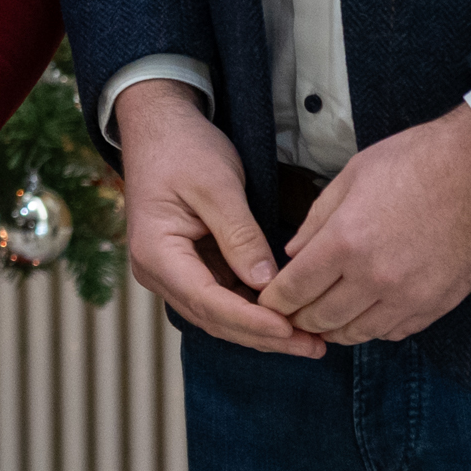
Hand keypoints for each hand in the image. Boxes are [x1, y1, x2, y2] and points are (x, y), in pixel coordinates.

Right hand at [111, 80, 324, 359]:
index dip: (251, 320)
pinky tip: (286, 316)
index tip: (291, 329)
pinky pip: (222, 298)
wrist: (159, 125)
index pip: (207, 300)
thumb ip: (240, 236)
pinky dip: (253, 310)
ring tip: (308, 339)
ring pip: (219, 315)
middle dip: (263, 335)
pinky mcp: (189, 266)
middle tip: (313, 345)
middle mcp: (158, 272)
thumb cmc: (182, 148)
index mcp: (157, 253)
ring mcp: (172, 272)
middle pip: (213, 318)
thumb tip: (266, 283)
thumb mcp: (217, 186)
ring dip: (261, 329)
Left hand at [262, 104, 470, 344]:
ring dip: (335, 328)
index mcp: (347, 241)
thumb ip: (317, 220)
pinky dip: (373, 328)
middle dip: (299, 318)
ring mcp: (410, 297)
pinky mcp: (438, 306)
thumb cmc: (419, 161)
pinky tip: (366, 313)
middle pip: (321, 319)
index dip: (274, 300)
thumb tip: (293, 253)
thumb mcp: (353, 175)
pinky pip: (393, 333)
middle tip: (292, 312)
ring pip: (357, 334)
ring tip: (325, 317)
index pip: (294, 290)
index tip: (267, 300)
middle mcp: (375, 278)